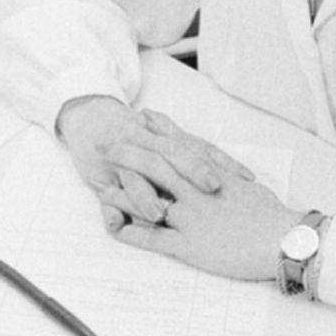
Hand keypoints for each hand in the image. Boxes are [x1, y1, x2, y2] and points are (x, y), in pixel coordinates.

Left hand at [56, 96, 292, 278]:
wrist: (285, 241)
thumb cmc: (273, 216)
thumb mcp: (248, 187)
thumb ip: (228, 176)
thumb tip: (221, 171)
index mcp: (214, 175)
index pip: (181, 145)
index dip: (159, 130)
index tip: (143, 115)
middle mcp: (198, 190)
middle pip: (156, 164)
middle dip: (129, 151)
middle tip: (107, 142)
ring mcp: (192, 216)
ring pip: (148, 198)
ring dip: (122, 190)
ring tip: (99, 183)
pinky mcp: (190, 245)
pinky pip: (153, 238)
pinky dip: (131, 232)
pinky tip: (114, 228)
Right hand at [56, 96, 253, 221]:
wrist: (87, 115)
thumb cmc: (132, 133)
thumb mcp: (162, 138)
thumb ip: (191, 153)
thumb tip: (233, 178)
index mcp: (166, 136)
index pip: (200, 147)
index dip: (224, 162)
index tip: (248, 178)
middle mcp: (147, 142)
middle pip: (174, 154)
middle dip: (192, 170)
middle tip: (213, 188)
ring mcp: (124, 157)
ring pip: (141, 170)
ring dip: (150, 192)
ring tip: (161, 213)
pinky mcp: (102, 174)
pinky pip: (111, 189)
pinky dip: (118, 203)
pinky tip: (124, 220)